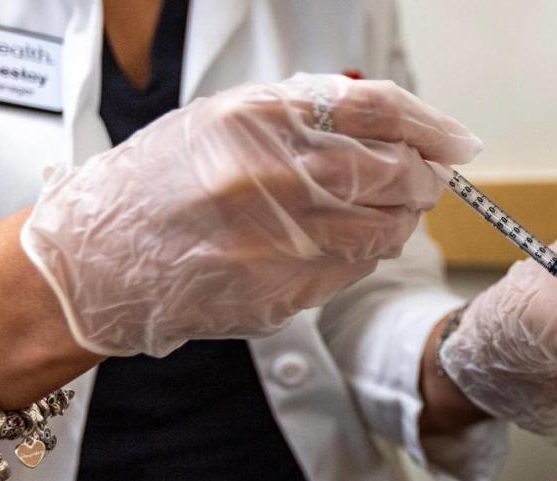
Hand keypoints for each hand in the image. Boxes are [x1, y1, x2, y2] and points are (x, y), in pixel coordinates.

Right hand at [21, 73, 481, 356]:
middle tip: (428, 180)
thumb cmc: (159, 182)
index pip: (379, 111)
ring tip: (393, 213)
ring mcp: (276, 242)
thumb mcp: (223, 120)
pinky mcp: (277, 292)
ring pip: (383, 231)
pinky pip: (351, 271)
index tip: (457, 142)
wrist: (98, 259)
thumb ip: (304, 117)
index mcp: (257, 118)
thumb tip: (392, 129)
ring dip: (402, 221)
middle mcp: (271, 177)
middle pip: (393, 174)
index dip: (431, 126)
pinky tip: (350, 244)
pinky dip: (366, 255)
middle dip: (424, 179)